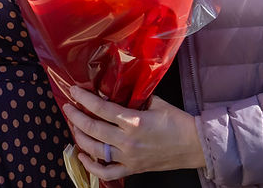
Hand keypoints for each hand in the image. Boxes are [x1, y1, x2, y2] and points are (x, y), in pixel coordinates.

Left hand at [61, 85, 205, 180]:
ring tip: (75, 126)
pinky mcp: (133, 169)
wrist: (195, 146)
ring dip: (80, 137)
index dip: (83, 98)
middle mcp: (127, 141)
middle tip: (68, 107)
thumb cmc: (177, 121)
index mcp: (133, 121)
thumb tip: (115, 90)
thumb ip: (134, 97)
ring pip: (95, 150)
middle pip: (92, 128)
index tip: (73, 91)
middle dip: (75, 116)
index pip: (100, 108)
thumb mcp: (155, 102)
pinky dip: (91, 166)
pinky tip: (83, 155)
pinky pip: (107, 172)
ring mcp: (129, 158)